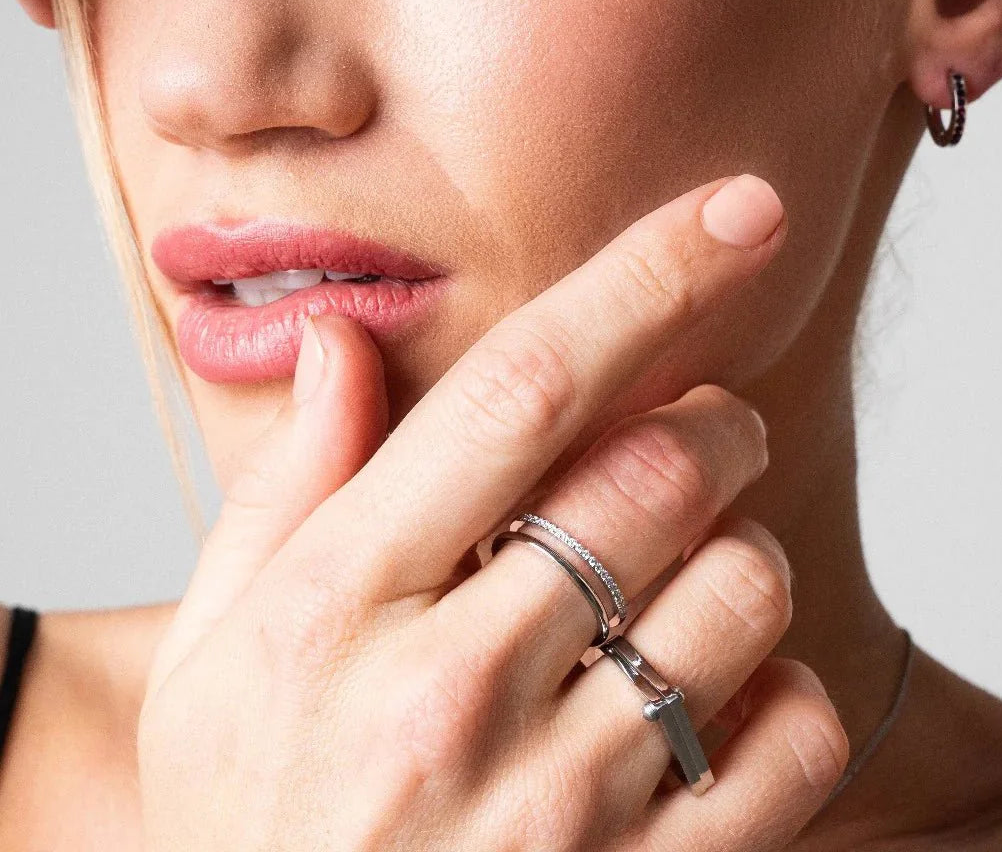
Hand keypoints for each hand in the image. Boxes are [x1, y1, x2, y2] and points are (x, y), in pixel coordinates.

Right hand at [138, 175, 848, 850]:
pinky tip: (706, 698)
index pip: (517, 389)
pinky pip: (791, 738)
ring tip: (682, 575)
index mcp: (340, 605)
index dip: (641, 277)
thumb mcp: (211, 652)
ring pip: (740, 591)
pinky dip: (780, 689)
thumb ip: (285, 484)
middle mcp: (450, 694)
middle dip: (712, 420)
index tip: (737, 211)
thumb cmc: (245, 818)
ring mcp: (554, 805)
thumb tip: (341, 338)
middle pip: (656, 472)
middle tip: (700, 430)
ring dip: (738, 547)